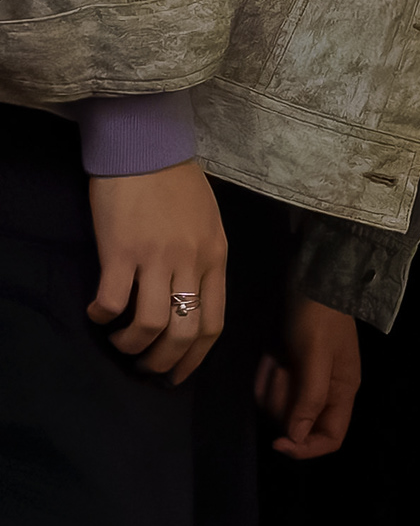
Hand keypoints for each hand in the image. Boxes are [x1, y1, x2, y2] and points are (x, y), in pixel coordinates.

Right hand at [88, 162, 226, 381]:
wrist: (147, 149)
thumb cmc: (178, 186)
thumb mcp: (209, 226)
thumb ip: (204, 262)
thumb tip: (192, 299)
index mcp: (216, 259)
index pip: (214, 324)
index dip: (195, 358)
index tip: (177, 375)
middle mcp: (191, 263)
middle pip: (184, 333)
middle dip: (163, 362)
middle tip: (144, 366)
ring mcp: (157, 258)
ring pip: (149, 324)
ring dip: (131, 344)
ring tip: (119, 341)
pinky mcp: (121, 250)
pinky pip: (113, 299)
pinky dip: (103, 315)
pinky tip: (97, 312)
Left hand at [257, 300, 361, 458]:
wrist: (311, 283)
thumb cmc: (318, 318)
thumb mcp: (315, 356)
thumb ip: (310, 397)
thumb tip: (296, 436)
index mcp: (343, 392)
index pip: (331, 438)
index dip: (306, 447)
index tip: (278, 441)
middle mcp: (326, 392)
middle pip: (297, 422)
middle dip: (282, 401)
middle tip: (280, 370)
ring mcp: (306, 381)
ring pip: (279, 406)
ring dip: (271, 386)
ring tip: (275, 358)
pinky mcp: (290, 371)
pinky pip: (270, 389)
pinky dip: (265, 377)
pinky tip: (270, 356)